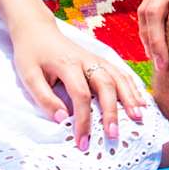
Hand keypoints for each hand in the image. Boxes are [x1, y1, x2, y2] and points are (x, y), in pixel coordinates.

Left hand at [10, 21, 144, 151]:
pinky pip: (120, 72)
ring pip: (118, 77)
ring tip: (138, 117)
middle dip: (112, 111)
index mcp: (68, 64)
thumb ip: (44, 97)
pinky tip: (140, 100)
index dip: (83, 120)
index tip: (82, 140)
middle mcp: (86, 60)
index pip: (80, 95)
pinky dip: (132, 86)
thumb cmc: (31, 53)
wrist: (36, 29)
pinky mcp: (99, 59)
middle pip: (105, 85)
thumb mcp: (28, 75)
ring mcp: (95, 58)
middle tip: (114, 134)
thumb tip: (62, 118)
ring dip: (129, 97)